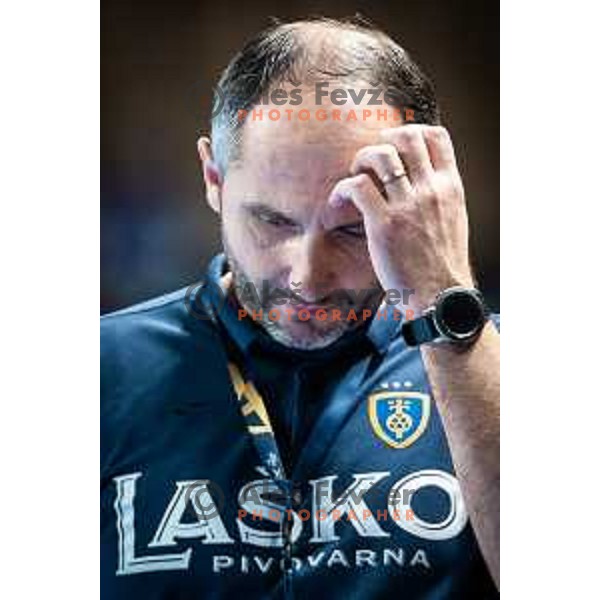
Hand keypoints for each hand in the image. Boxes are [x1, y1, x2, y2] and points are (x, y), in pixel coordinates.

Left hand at [329, 124, 473, 311]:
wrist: (440, 297)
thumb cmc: (442, 265)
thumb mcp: (453, 222)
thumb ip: (438, 198)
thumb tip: (421, 183)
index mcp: (450, 188)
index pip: (436, 137)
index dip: (412, 132)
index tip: (396, 146)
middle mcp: (431, 190)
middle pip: (407, 137)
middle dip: (384, 140)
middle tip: (370, 161)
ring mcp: (408, 205)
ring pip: (381, 155)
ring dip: (361, 160)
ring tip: (355, 178)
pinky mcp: (384, 224)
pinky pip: (357, 187)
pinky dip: (342, 188)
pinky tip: (338, 202)